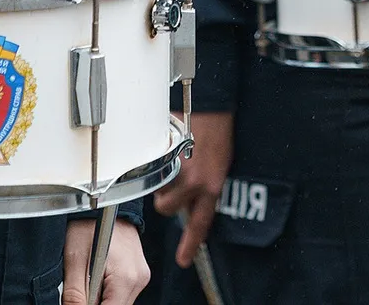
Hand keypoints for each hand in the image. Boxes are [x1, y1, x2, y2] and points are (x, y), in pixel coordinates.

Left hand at [63, 219, 148, 304]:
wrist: (104, 202)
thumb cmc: (90, 222)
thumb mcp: (74, 259)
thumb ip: (74, 295)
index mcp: (126, 277)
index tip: (78, 302)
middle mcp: (139, 278)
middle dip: (95, 304)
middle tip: (82, 287)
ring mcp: (141, 275)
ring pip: (118, 302)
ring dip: (101, 298)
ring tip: (89, 277)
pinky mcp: (138, 273)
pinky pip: (121, 292)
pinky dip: (107, 291)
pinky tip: (97, 275)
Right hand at [152, 110, 231, 267]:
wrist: (213, 107)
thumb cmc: (216, 134)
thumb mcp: (216, 167)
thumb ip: (202, 187)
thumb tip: (189, 201)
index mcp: (211, 188)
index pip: (200, 223)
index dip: (190, 244)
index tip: (183, 260)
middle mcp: (196, 183)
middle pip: (166, 208)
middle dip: (164, 197)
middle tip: (170, 180)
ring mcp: (179, 169)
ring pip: (156, 187)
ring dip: (157, 178)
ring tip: (168, 161)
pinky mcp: (165, 154)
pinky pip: (152, 165)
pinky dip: (153, 158)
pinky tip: (164, 146)